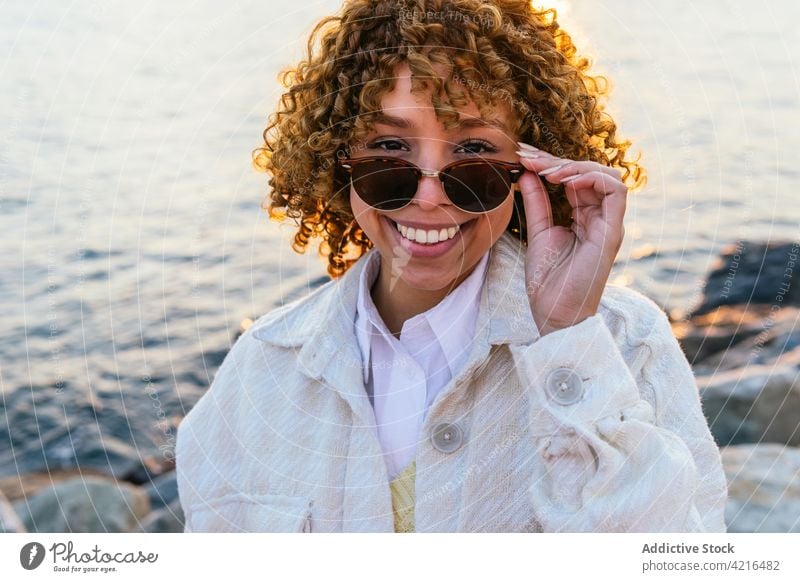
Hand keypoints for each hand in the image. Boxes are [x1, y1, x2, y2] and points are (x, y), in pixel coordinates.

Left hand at [515, 143, 627, 335]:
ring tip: (545, 171)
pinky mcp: (612, 232)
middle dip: (557, 160)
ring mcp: (609, 223)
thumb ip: (537, 202)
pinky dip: (591, 178)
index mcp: (585, 217)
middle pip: (589, 173)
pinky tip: (564, 181)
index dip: (550, 163)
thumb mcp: (538, 231)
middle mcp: (600, 218)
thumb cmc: (548, 280)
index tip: (522, 157)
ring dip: (574, 166)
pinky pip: (615, 192)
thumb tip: (528, 173)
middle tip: (527, 156)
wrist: (555, 312)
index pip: (574, 178)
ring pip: (607, 176)